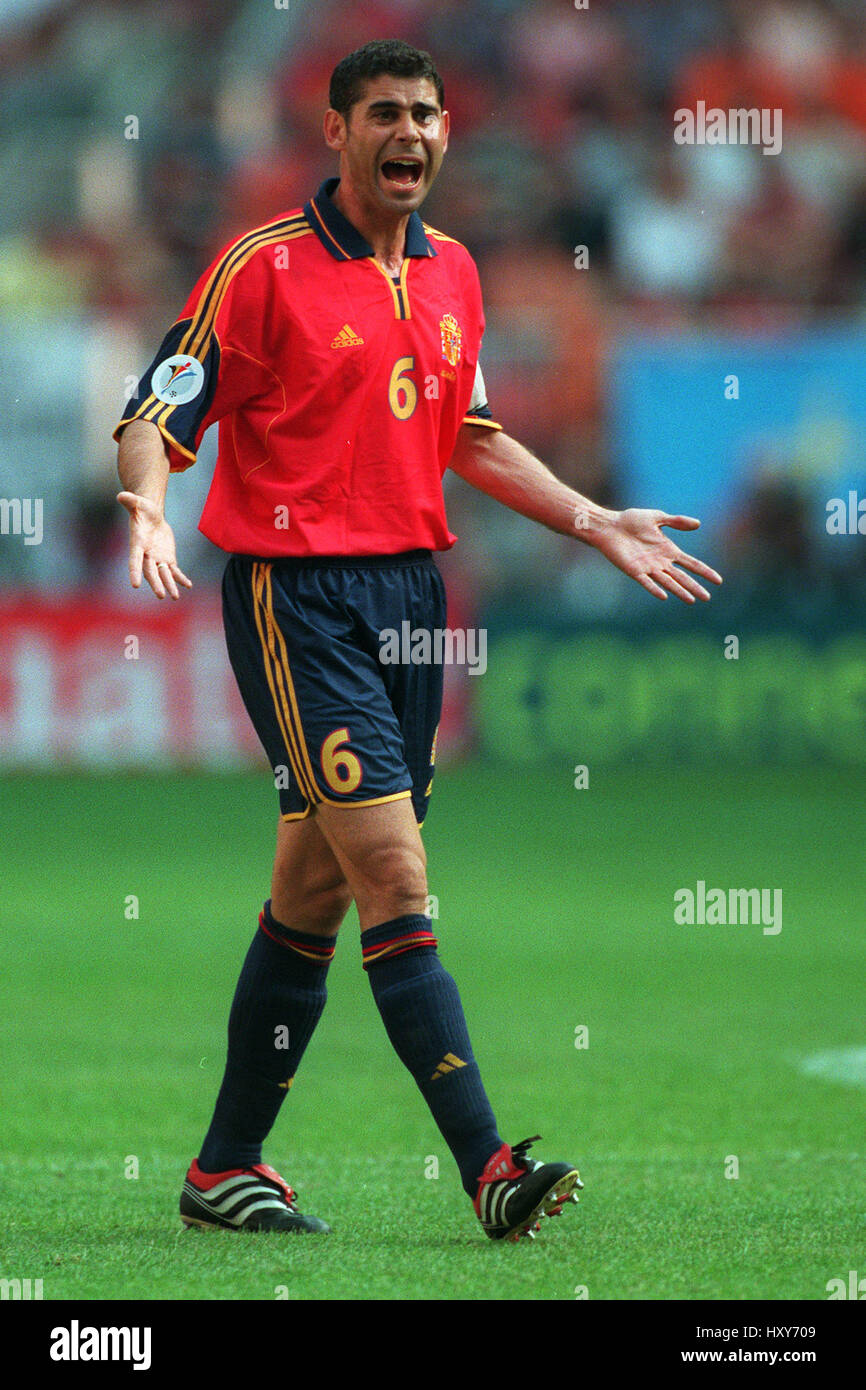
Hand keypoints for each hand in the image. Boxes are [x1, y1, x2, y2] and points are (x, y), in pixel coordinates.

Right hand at [116, 491, 192, 599]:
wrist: (151, 516)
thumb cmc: (142, 509)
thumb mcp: (138, 503)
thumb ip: (130, 501)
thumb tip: (121, 495)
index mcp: (137, 544)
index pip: (135, 560)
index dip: (134, 572)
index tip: (135, 584)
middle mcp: (147, 555)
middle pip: (151, 572)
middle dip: (156, 583)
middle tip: (161, 595)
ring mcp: (157, 558)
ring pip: (164, 575)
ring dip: (170, 585)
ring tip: (176, 597)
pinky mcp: (167, 558)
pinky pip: (174, 571)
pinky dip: (181, 578)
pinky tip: (188, 585)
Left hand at [592, 509, 721, 602]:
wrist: (609, 525)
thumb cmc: (630, 521)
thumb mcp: (657, 517)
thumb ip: (676, 521)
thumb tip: (698, 524)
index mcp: (668, 550)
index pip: (691, 564)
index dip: (704, 572)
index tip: (718, 581)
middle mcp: (661, 562)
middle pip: (682, 577)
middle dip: (695, 586)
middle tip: (707, 597)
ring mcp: (648, 568)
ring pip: (668, 582)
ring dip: (680, 591)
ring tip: (692, 600)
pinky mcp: (634, 570)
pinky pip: (646, 582)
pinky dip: (655, 588)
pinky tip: (664, 596)